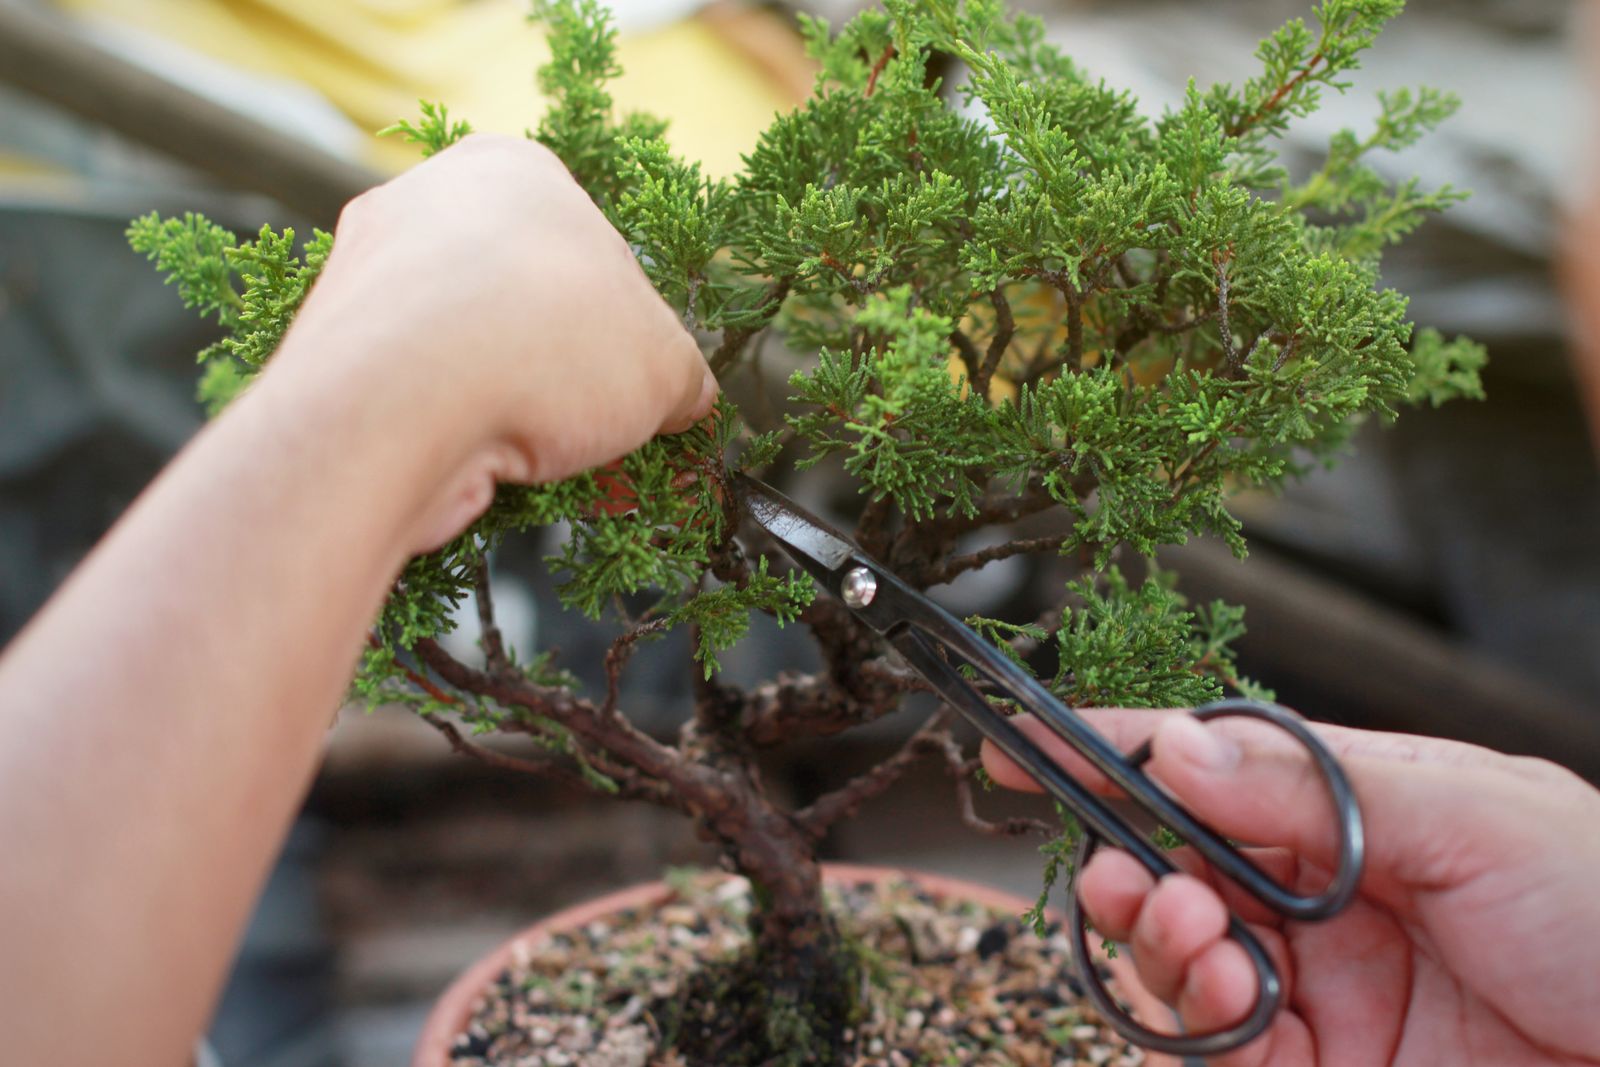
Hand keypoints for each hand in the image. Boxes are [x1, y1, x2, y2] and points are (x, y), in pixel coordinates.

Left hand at [267, 132, 716, 552]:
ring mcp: (368, 278)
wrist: (394, 409)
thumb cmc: (539, 349)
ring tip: (557, 470)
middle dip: (572, 384)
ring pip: (473, 359)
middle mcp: (428, 204)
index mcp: (512, 170)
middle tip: (605, 436)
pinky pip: (421, 398)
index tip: (641, 389)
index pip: (596, 255)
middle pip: (529, 309)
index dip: (630, 336)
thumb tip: (686, 400)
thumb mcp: (664, 367)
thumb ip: (683, 380)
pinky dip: (459, 437)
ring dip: (521, 417)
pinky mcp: (331, 354)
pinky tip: (491, 476)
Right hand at [982, 711, 1599, 1064]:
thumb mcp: (1478, 815)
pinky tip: (1227, 988)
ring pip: (1181, 958)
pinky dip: (1197, 1014)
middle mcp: (1330, 899)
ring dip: (1154, 936)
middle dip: (1126, 858)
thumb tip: (1177, 741)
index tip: (1027, 737)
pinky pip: (1219, 1044)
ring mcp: (1325, 992)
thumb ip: (1314, 785)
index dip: (1119, 750)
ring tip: (1183, 927)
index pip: (1218, 769)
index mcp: (1367, 813)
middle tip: (1121, 868)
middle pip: (1177, 866)